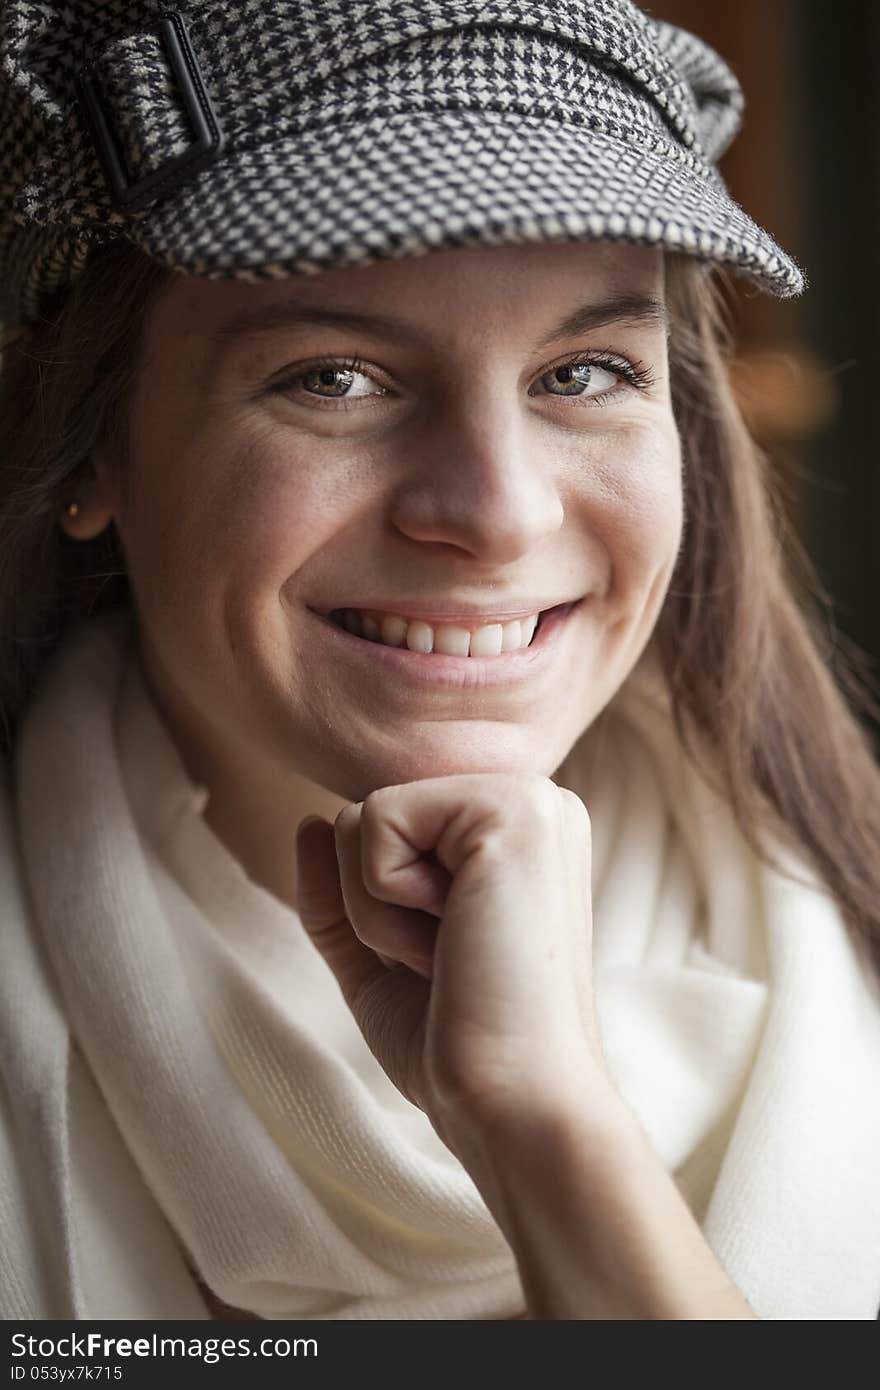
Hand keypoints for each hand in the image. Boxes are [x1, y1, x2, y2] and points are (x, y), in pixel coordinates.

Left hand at [295, 774, 623, 1162]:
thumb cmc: (457, 1041)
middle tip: (453, 958)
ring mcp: (526, 798)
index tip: (452, 960)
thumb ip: (341, 888)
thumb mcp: (379, 956)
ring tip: (456, 951)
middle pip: (362, 817)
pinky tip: (454, 937)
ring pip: (359, 818)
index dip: (378, 910)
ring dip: (377, 911)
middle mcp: (528, 803)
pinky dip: (383, 902)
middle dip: (372, 906)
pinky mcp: (511, 808)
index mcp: (510, 835)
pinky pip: (372, 820)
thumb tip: (308, 822)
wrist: (513, 1101)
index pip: (379, 832)